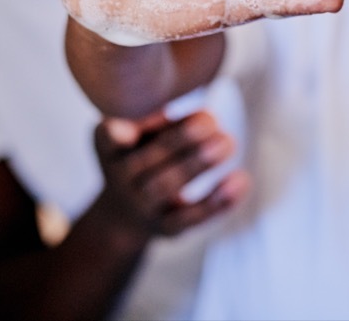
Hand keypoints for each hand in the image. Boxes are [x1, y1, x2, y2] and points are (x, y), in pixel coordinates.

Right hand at [95, 108, 250, 237]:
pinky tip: (241, 179)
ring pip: (167, 187)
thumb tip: (206, 119)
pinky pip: (190, 217)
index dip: (121, 132)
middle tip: (213, 120)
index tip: (137, 124)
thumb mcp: (141, 130)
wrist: (124, 210)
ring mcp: (139, 207)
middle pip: (147, 160)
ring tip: (228, 142)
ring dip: (199, 164)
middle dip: (182, 139)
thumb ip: (165, 120)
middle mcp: (117, 178)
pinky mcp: (164, 228)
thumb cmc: (143, 151)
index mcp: (107, 144)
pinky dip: (218, 201)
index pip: (109, 137)